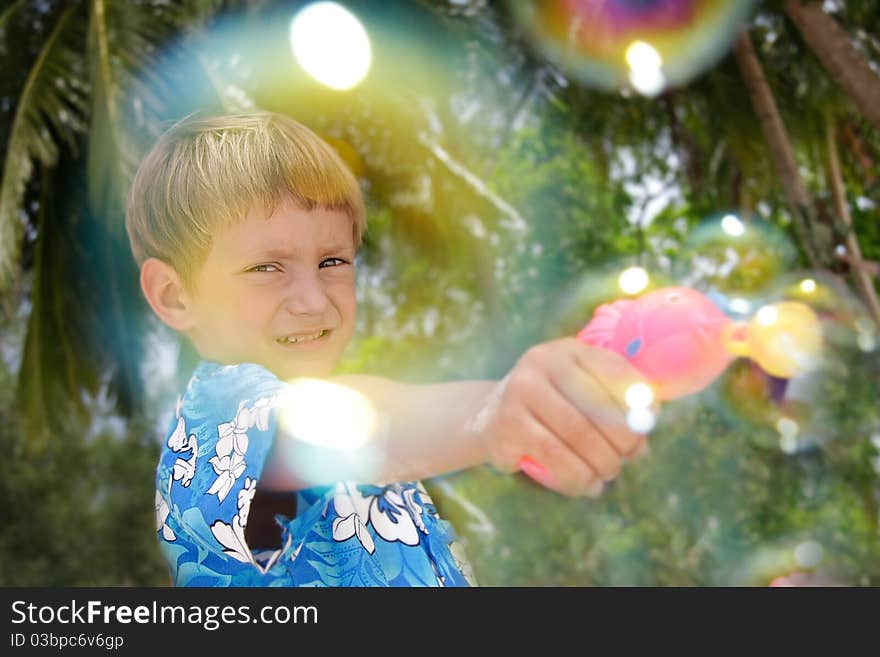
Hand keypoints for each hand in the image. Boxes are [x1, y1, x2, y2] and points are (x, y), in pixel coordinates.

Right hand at [466, 338, 654, 497]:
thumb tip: (647, 427)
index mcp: (567, 350)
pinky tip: (586, 485)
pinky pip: (556, 461)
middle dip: (623, 445)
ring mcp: (519, 392)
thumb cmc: (549, 407)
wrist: (488, 418)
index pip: (618, 376)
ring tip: (606, 475)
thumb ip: (616, 402)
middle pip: (601, 411)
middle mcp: (540, 363)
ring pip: (580, 439)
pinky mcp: (506, 426)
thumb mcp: (581, 391)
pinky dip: (579, 480)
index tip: (644, 434)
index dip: (639, 410)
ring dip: (603, 466)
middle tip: (625, 461)